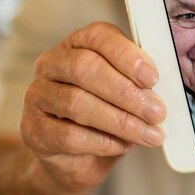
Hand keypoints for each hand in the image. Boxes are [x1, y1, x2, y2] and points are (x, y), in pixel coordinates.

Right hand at [20, 22, 165, 194]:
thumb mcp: (127, 91)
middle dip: (127, 93)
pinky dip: (103, 142)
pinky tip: (124, 145)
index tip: (153, 78)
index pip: (99, 37)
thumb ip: (139, 83)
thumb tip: (161, 91)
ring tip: (149, 133)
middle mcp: (52, 64)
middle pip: (86, 69)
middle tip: (157, 112)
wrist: (77, 156)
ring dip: (121, 121)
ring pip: (78, 104)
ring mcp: (38, 96)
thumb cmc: (108, 113)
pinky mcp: (33, 130)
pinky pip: (69, 135)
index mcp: (79, 44)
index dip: (127, 56)